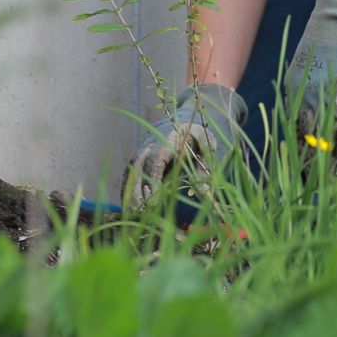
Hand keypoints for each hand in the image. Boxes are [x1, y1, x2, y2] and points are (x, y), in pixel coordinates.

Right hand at [124, 82, 244, 204]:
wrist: (185, 121)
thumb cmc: (199, 137)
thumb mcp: (208, 148)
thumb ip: (205, 167)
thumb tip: (203, 190)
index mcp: (170, 137)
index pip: (156, 159)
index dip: (152, 180)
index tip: (153, 202)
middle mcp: (151, 142)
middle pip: (138, 166)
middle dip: (136, 190)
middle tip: (138, 213)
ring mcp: (143, 150)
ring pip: (130, 171)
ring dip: (129, 192)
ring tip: (130, 215)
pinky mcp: (140, 159)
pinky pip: (130, 175)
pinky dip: (128, 190)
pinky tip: (129, 208)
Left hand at [284, 0, 336, 165]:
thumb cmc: (333, 40)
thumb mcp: (314, 66)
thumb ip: (312, 90)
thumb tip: (316, 112)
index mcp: (291, 87)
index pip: (290, 126)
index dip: (294, 148)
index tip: (293, 167)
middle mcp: (301, 94)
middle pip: (302, 136)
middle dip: (305, 161)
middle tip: (306, 183)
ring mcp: (323, 95)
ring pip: (322, 138)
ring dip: (325, 162)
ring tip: (328, 181)